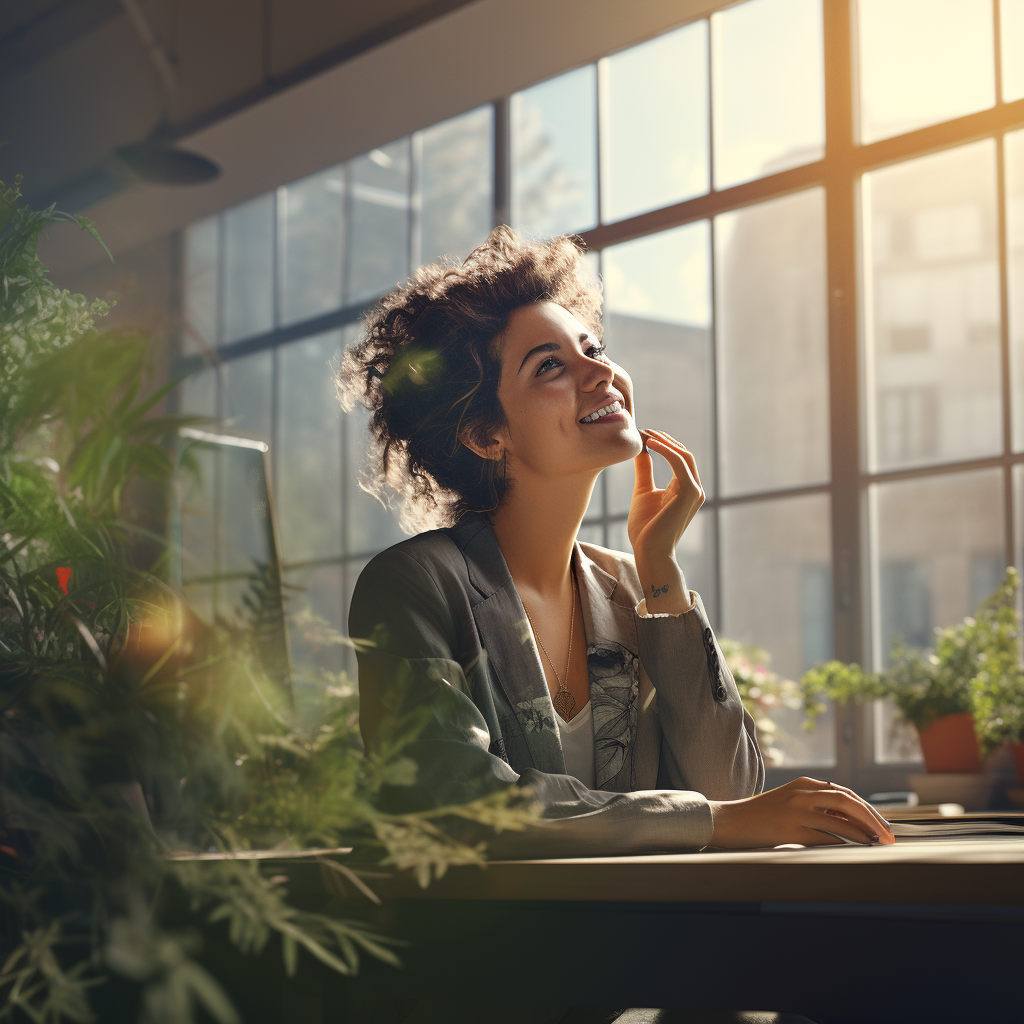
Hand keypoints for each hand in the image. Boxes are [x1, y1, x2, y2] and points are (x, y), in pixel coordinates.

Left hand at [627, 429, 703, 563]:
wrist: (648, 551)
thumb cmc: (645, 528)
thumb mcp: (643, 491)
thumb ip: (645, 470)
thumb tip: (641, 450)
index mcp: (685, 488)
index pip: (679, 457)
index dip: (663, 443)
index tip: (644, 434)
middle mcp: (694, 488)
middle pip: (684, 454)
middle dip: (665, 439)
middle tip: (645, 430)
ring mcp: (694, 491)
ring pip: (684, 456)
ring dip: (665, 442)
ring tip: (646, 435)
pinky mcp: (689, 493)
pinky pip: (680, 464)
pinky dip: (666, 451)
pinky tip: (651, 445)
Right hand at [708, 777, 896, 848]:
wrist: (731, 821)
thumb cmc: (763, 815)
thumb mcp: (790, 801)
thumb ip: (816, 805)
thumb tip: (852, 822)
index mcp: (804, 784)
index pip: (845, 793)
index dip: (868, 810)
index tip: (883, 826)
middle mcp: (802, 794)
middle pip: (847, 802)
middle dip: (873, 820)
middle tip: (889, 837)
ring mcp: (796, 811)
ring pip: (840, 819)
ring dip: (863, 833)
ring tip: (877, 844)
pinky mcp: (789, 830)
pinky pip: (825, 836)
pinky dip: (845, 843)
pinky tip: (856, 849)